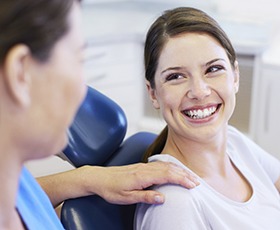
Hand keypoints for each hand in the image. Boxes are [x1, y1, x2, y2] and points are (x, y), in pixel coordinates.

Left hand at [83, 161, 198, 204]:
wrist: (99, 177)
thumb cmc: (111, 189)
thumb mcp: (126, 197)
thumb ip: (145, 196)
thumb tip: (163, 198)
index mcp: (142, 176)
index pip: (167, 175)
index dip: (182, 179)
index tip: (193, 185)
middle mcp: (145, 168)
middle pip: (169, 168)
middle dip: (184, 174)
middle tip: (197, 182)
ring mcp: (143, 166)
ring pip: (165, 165)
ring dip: (179, 170)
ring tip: (190, 176)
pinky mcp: (141, 166)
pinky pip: (160, 164)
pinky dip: (171, 167)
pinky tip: (174, 169)